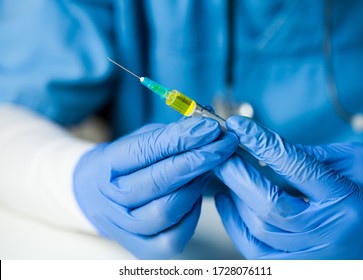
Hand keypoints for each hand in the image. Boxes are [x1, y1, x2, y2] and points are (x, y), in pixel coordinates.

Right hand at [73, 117, 237, 258]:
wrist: (97, 197)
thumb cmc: (125, 165)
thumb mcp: (139, 140)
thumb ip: (169, 134)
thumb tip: (207, 124)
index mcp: (105, 165)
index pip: (145, 151)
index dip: (182, 138)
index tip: (210, 127)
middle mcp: (109, 199)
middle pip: (158, 182)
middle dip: (198, 160)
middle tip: (224, 144)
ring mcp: (123, 228)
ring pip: (167, 211)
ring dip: (196, 186)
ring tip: (210, 168)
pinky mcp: (141, 249)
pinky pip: (174, 237)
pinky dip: (191, 215)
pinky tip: (195, 196)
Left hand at [214, 116, 362, 258]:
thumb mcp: (358, 164)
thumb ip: (314, 155)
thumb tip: (268, 149)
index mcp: (346, 199)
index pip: (295, 166)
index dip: (261, 143)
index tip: (238, 126)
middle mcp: (327, 231)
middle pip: (267, 204)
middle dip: (236, 174)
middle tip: (221, 153)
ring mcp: (311, 254)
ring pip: (258, 227)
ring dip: (234, 197)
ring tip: (226, 173)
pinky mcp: (298, 267)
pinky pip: (255, 251)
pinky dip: (234, 224)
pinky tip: (226, 201)